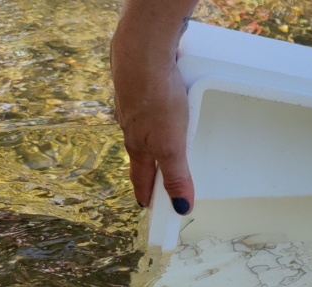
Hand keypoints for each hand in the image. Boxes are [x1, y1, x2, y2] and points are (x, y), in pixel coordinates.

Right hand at [111, 18, 194, 213]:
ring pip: (142, 128)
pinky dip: (153, 114)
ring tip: (159, 146)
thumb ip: (176, 174)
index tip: (145, 206)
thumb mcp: (171, 144)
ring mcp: (133, 103)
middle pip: (140, 153)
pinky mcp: (140, 83)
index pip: (140, 176)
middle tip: (153, 179)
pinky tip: (160, 108)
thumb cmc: (155, 99)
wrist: (141, 53)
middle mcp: (131, 125)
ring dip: (150, 140)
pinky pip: (148, 105)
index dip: (144, 192)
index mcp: (138, 144)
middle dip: (147, 168)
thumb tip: (181, 207)